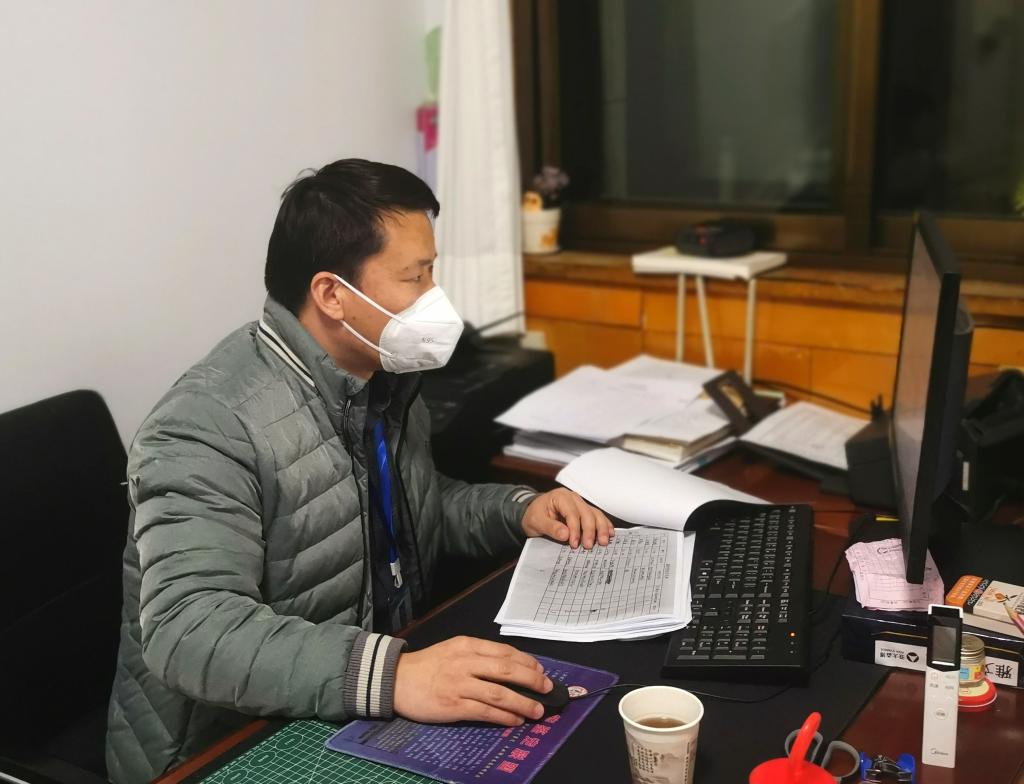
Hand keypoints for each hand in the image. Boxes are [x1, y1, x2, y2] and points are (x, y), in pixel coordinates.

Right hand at [393, 636, 551, 725]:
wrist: (396, 679)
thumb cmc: (428, 665)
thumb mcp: (453, 649)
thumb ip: (478, 655)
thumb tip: (510, 667)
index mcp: (467, 645)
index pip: (504, 652)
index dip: (526, 662)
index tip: (540, 670)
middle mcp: (466, 662)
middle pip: (507, 670)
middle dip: (532, 680)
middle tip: (547, 688)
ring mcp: (460, 684)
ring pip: (499, 693)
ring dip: (523, 702)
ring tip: (537, 711)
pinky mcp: (454, 705)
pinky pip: (485, 711)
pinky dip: (503, 716)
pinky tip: (515, 720)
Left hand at [521, 488, 613, 548]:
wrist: (532, 512)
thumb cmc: (534, 515)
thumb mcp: (536, 522)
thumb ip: (550, 527)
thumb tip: (565, 534)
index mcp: (560, 497)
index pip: (572, 513)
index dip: (575, 529)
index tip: (574, 544)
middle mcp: (573, 498)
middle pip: (587, 513)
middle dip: (589, 530)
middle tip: (588, 546)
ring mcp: (580, 504)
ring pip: (595, 514)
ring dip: (601, 528)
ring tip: (603, 541)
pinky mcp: (584, 511)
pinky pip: (597, 516)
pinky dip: (604, 524)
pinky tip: (610, 533)